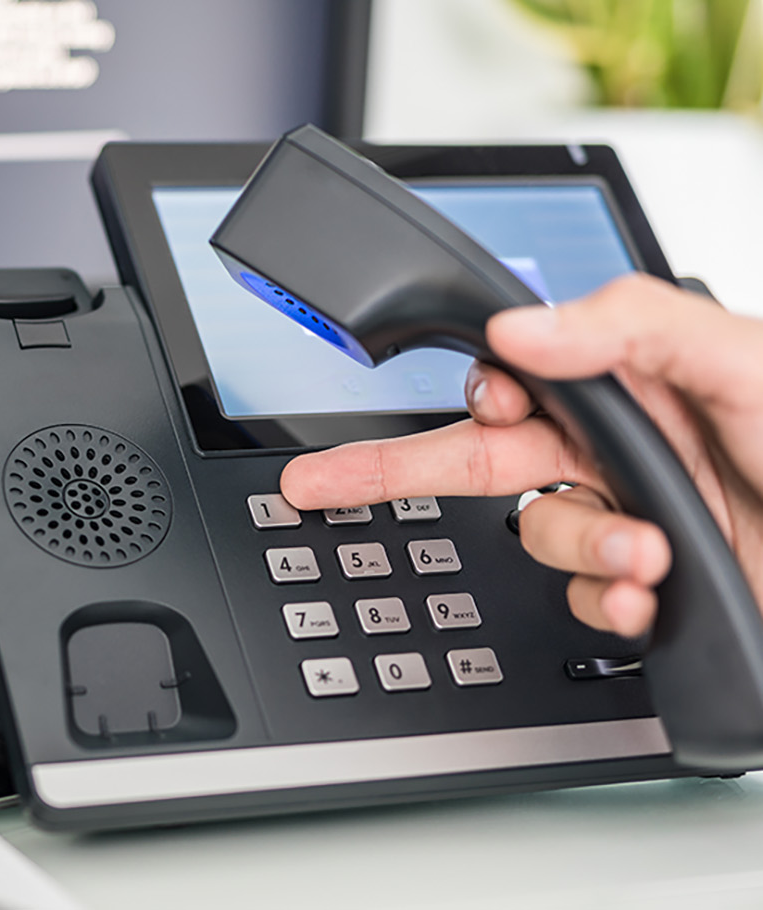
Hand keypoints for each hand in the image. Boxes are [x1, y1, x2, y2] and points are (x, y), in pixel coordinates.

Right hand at [280, 274, 762, 637]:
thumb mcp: (746, 363)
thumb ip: (632, 326)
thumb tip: (522, 328)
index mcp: (631, 381)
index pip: (513, 375)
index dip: (482, 386)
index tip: (487, 392)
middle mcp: (620, 449)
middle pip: (478, 457)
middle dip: (388, 473)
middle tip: (313, 484)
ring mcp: (631, 518)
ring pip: (540, 537)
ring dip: (587, 548)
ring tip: (652, 552)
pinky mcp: (651, 584)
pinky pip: (587, 596)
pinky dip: (613, 599)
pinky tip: (658, 593)